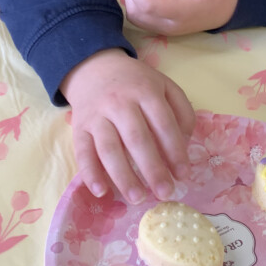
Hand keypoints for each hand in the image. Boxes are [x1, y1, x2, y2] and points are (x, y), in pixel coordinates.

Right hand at [60, 48, 195, 203]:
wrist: (95, 68)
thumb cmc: (136, 83)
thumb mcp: (164, 86)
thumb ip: (181, 110)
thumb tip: (185, 144)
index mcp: (146, 91)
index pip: (164, 124)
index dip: (175, 151)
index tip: (183, 175)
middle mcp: (120, 102)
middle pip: (137, 139)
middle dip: (152, 169)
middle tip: (165, 193)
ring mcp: (98, 115)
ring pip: (109, 148)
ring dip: (124, 176)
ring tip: (138, 198)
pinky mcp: (79, 127)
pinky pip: (83, 152)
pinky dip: (91, 174)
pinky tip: (102, 192)